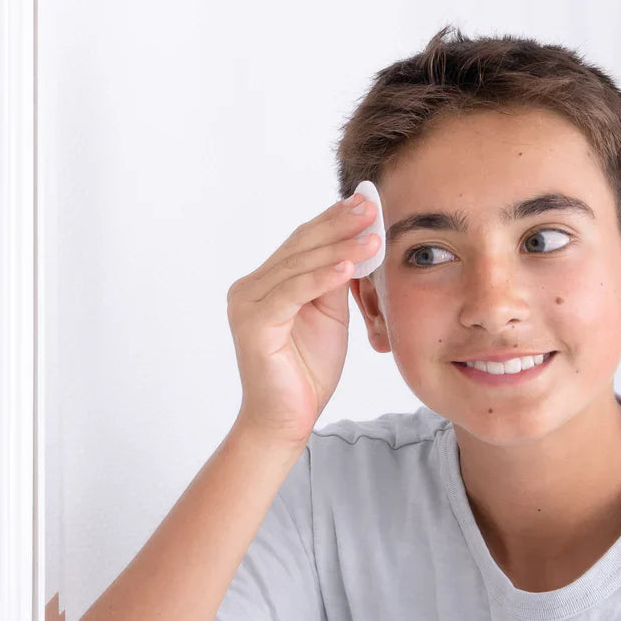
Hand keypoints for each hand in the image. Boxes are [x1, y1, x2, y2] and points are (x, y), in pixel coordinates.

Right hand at [226, 193, 379, 446]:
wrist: (285, 419)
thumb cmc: (306, 373)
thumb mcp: (329, 316)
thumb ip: (335, 280)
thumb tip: (358, 241)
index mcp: (265, 284)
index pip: (302, 243)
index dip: (334, 220)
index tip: (367, 201)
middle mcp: (249, 289)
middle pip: (300, 246)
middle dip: (339, 224)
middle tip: (371, 205)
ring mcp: (247, 305)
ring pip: (299, 266)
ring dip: (339, 248)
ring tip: (373, 234)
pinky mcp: (254, 325)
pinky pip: (293, 292)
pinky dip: (322, 278)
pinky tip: (348, 266)